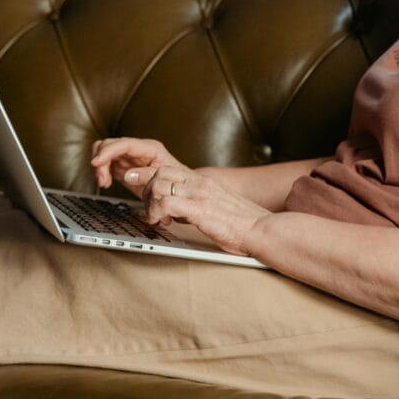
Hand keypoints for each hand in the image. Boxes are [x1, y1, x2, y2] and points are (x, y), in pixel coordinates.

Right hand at [90, 137, 186, 196]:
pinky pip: (105, 162)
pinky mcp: (123, 165)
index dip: (107, 152)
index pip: (124, 144)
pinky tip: (106, 182)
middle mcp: (137, 148)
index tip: (96, 162)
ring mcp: (129, 156)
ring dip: (99, 166)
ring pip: (104, 151)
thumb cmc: (174, 182)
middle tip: (102, 179)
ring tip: (104, 182)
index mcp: (150, 148)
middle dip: (101, 160)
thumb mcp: (164, 179)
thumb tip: (128, 175)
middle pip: (110, 144)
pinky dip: (101, 171)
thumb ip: (146, 175)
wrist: (178, 188)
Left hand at [132, 165, 270, 256]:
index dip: (147, 175)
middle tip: (148, 209)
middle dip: (145, 190)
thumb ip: (198, 204)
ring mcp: (200, 195)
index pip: (168, 168)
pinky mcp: (200, 209)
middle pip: (159, 172)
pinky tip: (162, 223)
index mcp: (204, 182)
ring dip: (150, 203)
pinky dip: (156, 213)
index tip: (135, 181)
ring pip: (158, 184)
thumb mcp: (217, 207)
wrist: (263, 230)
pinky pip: (166, 203)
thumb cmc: (244, 225)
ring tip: (155, 218)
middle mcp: (200, 184)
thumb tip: (178, 212)